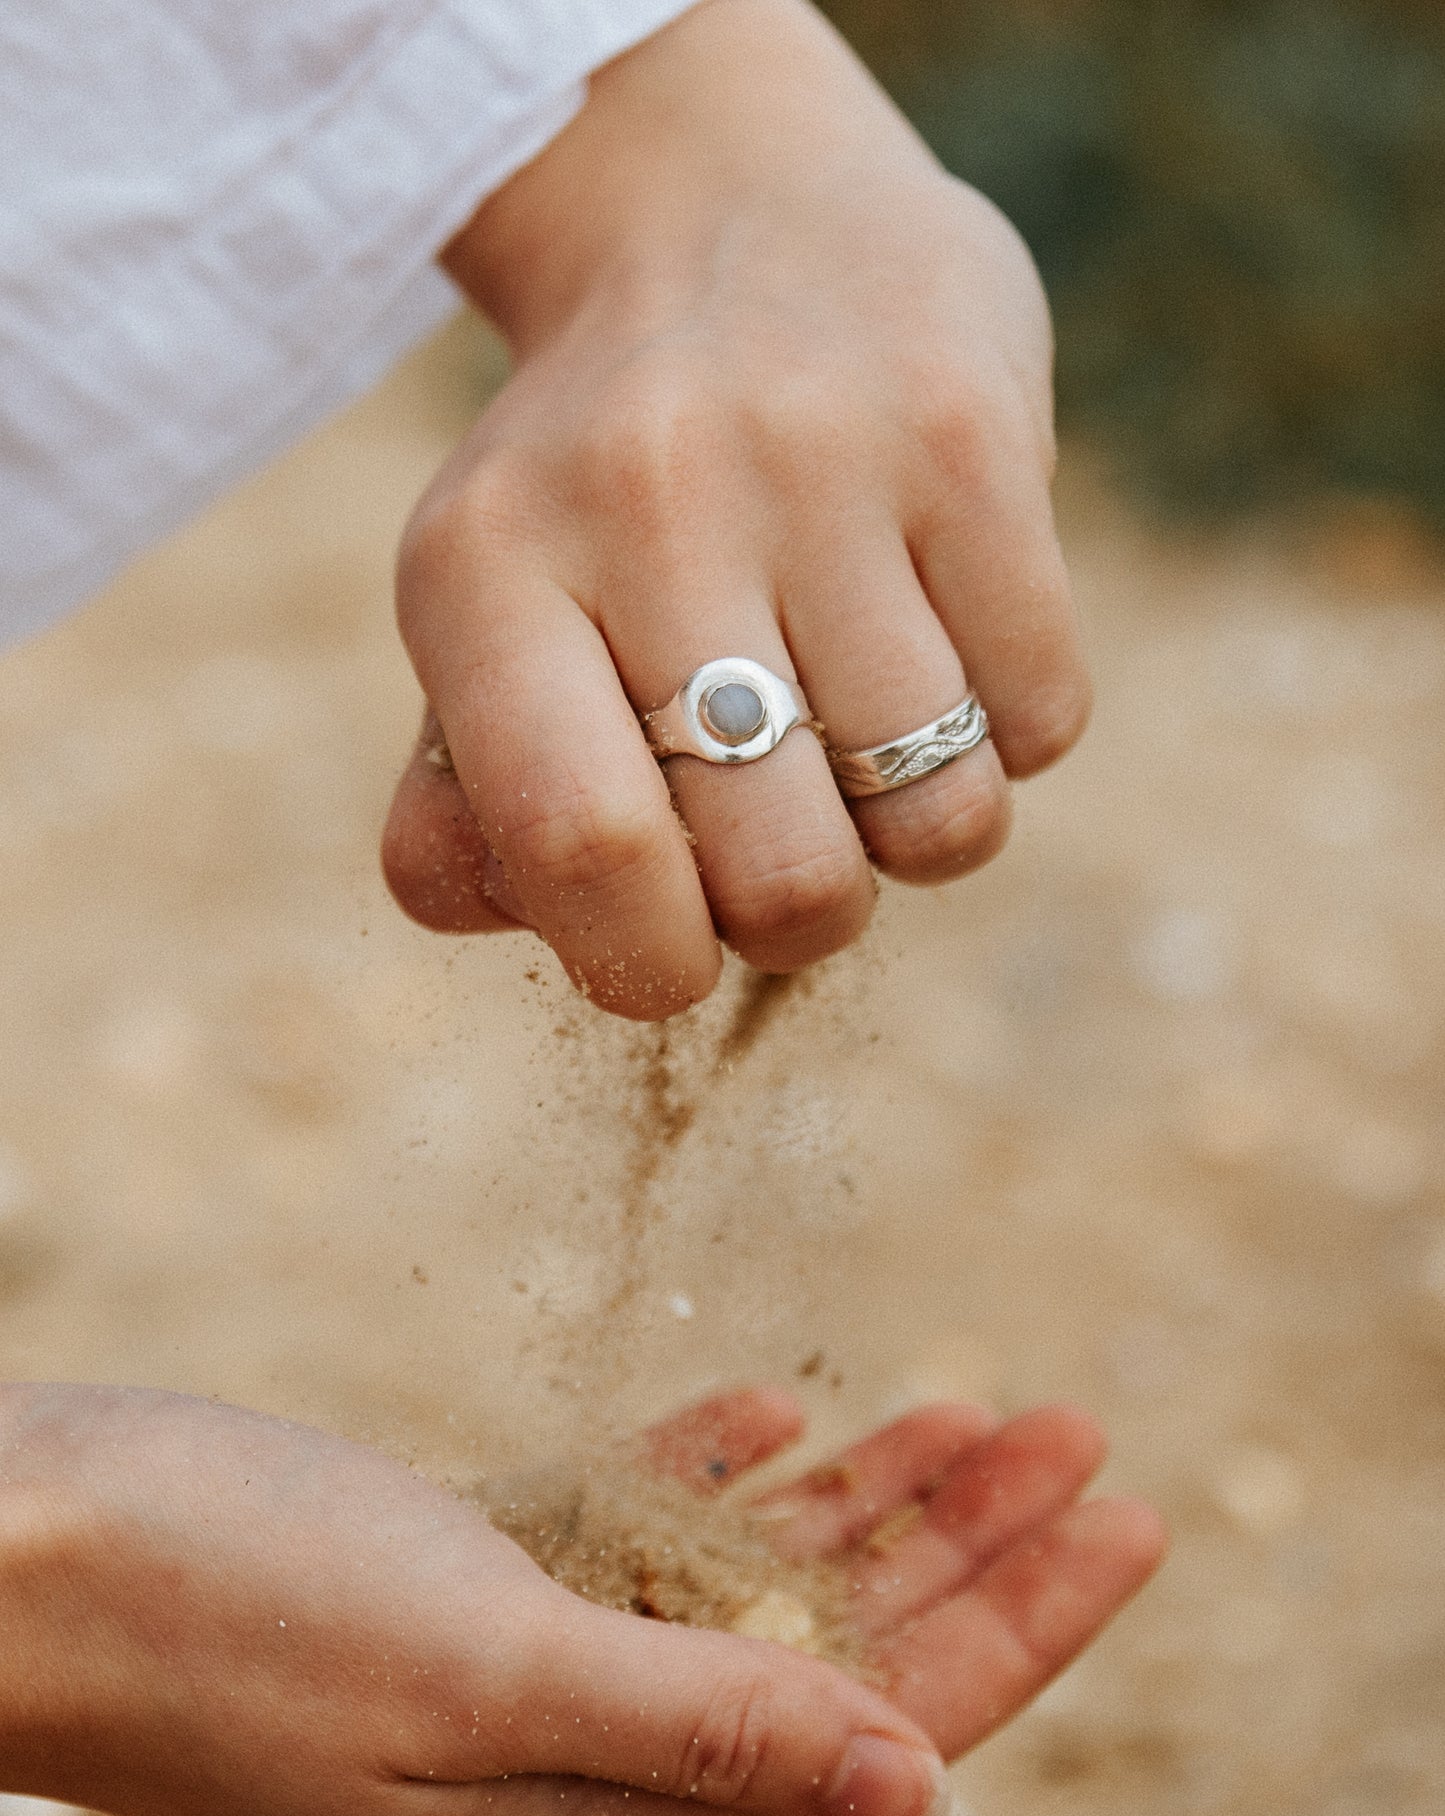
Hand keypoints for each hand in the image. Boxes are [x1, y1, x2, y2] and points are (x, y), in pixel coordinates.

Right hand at [0, 1383, 1159, 1815]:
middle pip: (830, 1649)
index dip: (1017, 1627)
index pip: (870, 1726)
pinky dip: (715, 1468)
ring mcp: (513, 1659)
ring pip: (743, 1579)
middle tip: (1086, 1437)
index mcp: (599, 1810)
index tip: (1129, 1522)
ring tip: (984, 1412)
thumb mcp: (486, 1672)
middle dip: (969, 1549)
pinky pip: (628, 1525)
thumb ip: (703, 1729)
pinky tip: (783, 1411)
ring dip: (863, 1497)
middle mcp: (575, 1749)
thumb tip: (918, 1798)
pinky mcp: (453, 1572)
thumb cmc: (231, 1609)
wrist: (24, 1552)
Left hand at [383, 0, 1088, 1017]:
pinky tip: (945, 643)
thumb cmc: (598, 498)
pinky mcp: (976, 442)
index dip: (646, 964)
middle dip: (800, 919)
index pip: (581, 848)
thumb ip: (468, 808)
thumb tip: (579, 937)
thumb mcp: (483, 619)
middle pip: (783, 876)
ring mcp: (822, 461)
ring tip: (863, 730)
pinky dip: (1006, 735)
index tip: (673, 954)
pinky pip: (1042, 723)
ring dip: (917, 831)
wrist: (730, 215)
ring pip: (937, 821)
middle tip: (786, 839)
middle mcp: (644, 501)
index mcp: (481, 570)